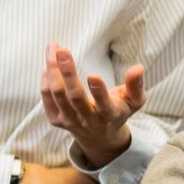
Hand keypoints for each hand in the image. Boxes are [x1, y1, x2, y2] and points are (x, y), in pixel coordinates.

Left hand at [39, 45, 146, 168]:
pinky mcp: (56, 120)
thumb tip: (138, 67)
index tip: (93, 75)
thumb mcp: (134, 101)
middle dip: (68, 72)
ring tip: (53, 48)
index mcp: (110, 116)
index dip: (99, 92)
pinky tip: (49, 63)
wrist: (99, 136)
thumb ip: (136, 85)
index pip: (104, 107)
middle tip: (62, 50)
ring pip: (58, 94)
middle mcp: (88, 121)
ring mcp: (70, 122)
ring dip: (53, 70)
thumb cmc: (118, 111)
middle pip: (75, 97)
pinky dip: (46, 80)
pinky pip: (47, 98)